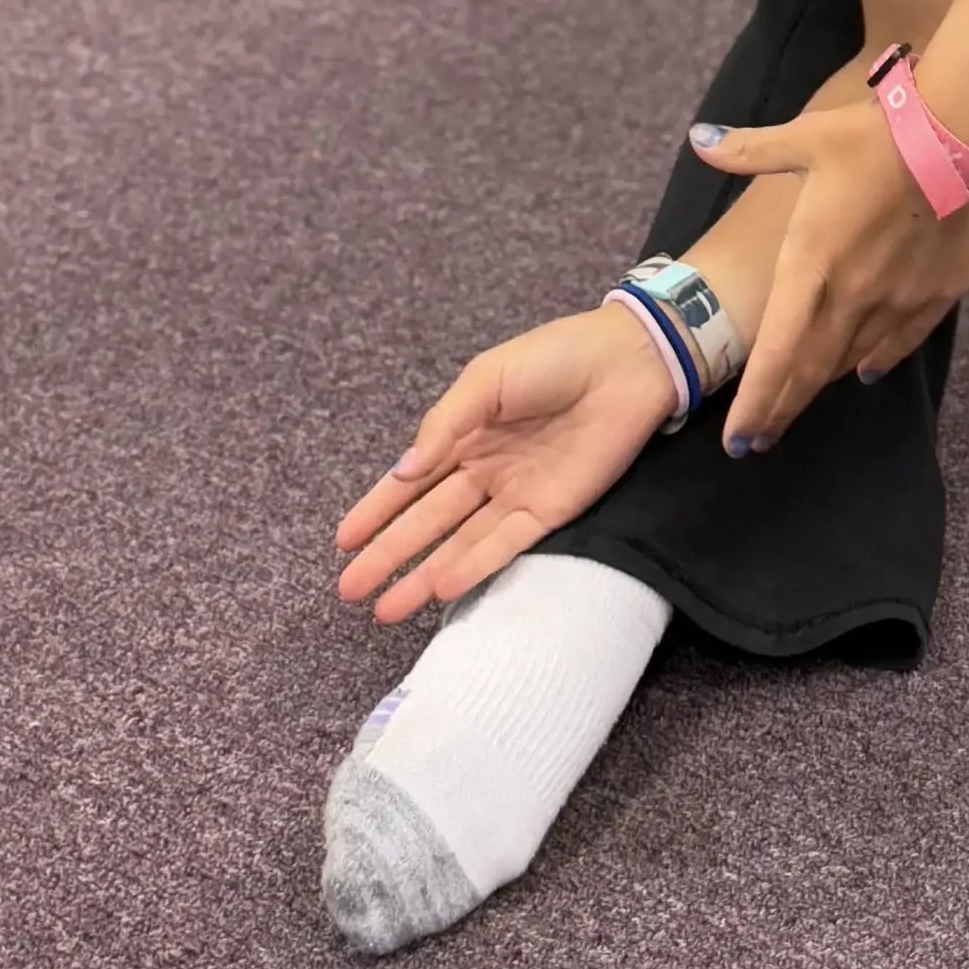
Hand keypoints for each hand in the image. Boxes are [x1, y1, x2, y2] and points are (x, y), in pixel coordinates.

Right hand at [335, 308, 677, 625]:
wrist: (626, 362)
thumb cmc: (553, 358)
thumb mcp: (486, 379)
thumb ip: (444, 425)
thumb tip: (401, 471)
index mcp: (466, 434)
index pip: (410, 481)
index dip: (376, 511)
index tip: (343, 543)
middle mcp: (485, 470)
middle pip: (427, 521)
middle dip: (389, 555)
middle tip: (350, 591)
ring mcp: (516, 493)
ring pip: (459, 544)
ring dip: (422, 576)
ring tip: (385, 611)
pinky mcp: (550, 511)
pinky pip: (504, 546)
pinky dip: (472, 568)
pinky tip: (439, 589)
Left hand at [695, 96, 968, 448]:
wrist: (962, 134)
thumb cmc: (877, 135)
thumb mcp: (807, 137)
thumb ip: (749, 150)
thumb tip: (697, 138)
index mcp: (811, 262)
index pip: (775, 352)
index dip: (755, 401)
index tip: (737, 440)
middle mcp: (852, 294)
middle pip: (811, 370)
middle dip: (781, 407)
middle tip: (760, 438)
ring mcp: (898, 300)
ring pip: (853, 361)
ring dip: (823, 384)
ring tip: (801, 400)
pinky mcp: (938, 295)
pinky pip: (900, 344)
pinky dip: (876, 362)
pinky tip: (867, 371)